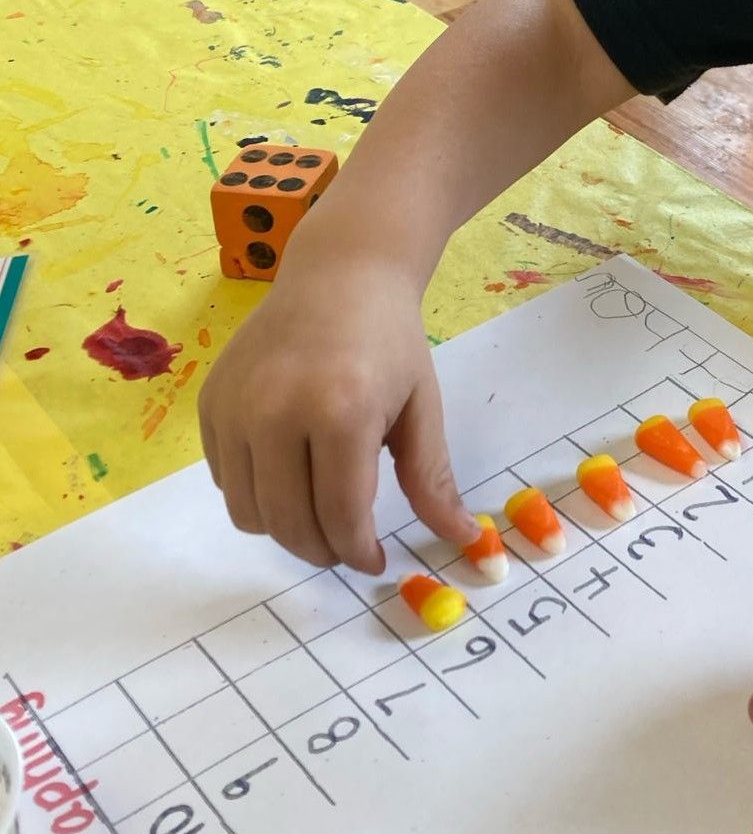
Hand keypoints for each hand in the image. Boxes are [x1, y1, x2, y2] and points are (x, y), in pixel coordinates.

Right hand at [199, 256, 479, 574]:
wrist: (339, 273)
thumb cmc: (389, 339)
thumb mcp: (421, 406)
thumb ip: (432, 478)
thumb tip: (461, 538)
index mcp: (339, 411)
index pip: (340, 516)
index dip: (359, 553)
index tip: (374, 560)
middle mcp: (275, 410)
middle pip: (289, 524)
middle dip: (322, 551)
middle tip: (346, 545)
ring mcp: (234, 406)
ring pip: (248, 513)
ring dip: (285, 528)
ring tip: (317, 510)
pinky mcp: (210, 402)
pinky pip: (224, 480)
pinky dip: (255, 493)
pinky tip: (288, 470)